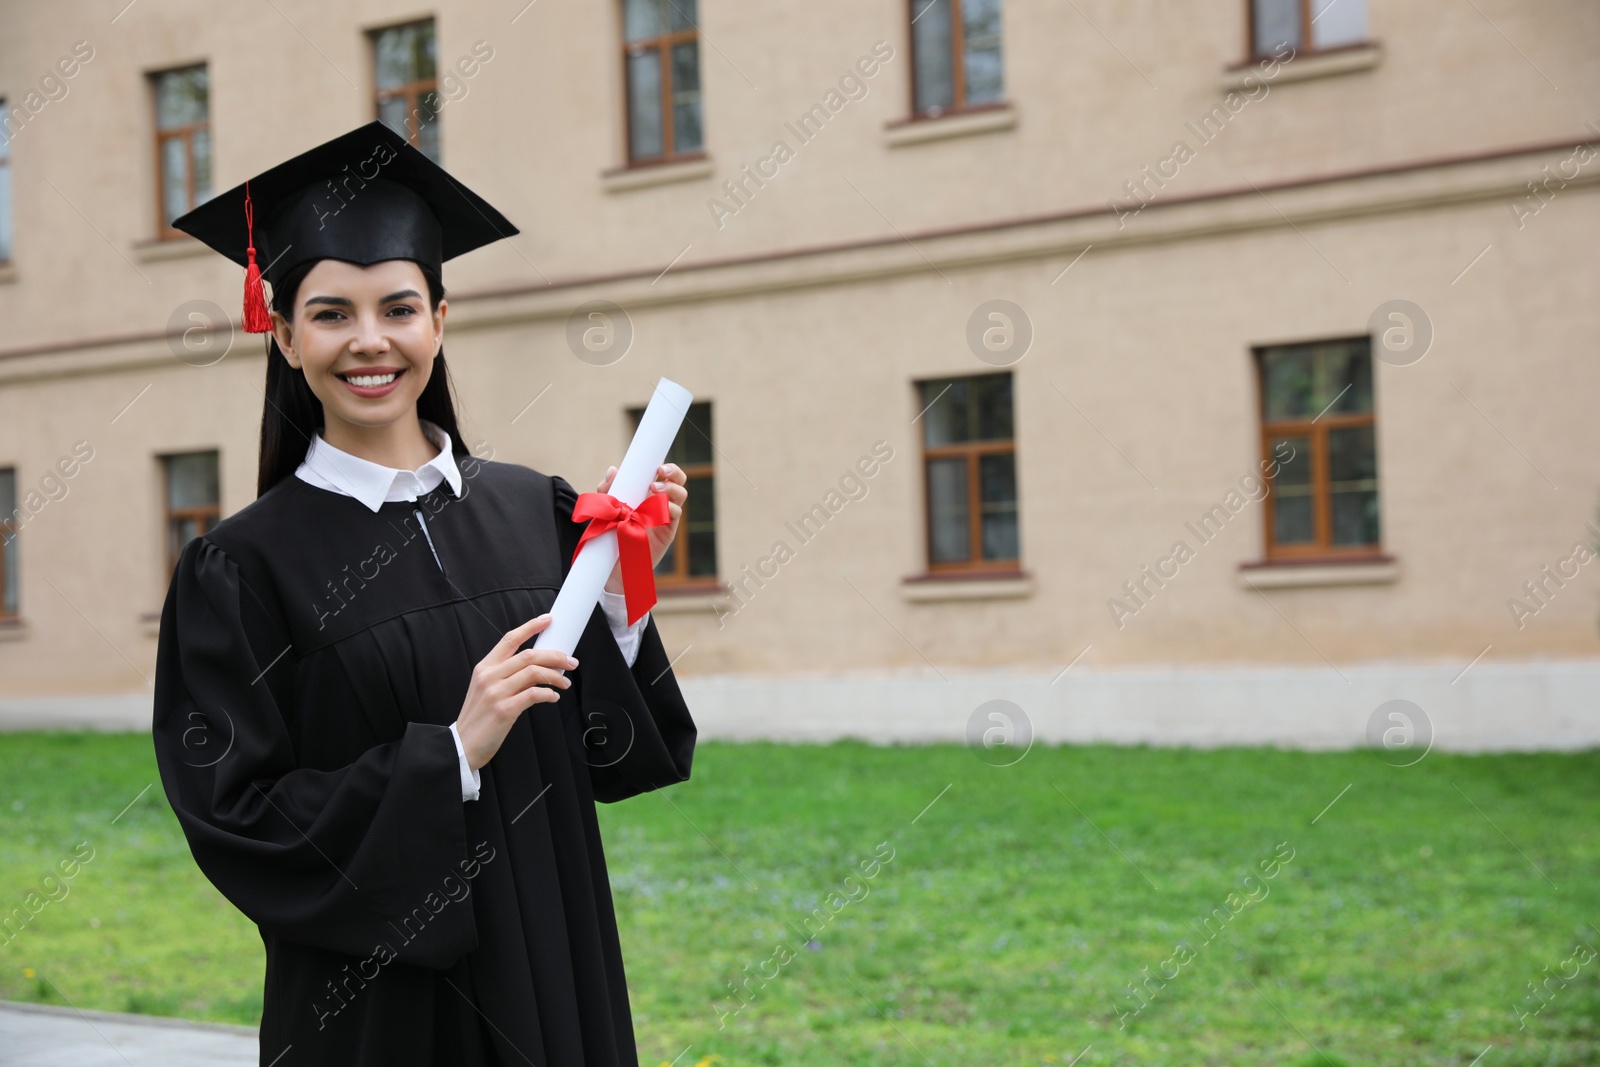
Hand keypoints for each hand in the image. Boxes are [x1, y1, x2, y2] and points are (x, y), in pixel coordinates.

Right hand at [454, 614, 575, 769]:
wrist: (463, 744)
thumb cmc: (479, 717)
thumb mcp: (485, 689)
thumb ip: (505, 675)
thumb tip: (537, 667)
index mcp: (484, 667)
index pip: (510, 639)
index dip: (531, 627)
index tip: (548, 620)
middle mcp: (489, 676)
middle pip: (529, 655)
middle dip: (555, 656)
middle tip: (571, 661)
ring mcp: (496, 692)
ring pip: (534, 672)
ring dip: (556, 676)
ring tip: (565, 683)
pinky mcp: (504, 710)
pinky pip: (534, 694)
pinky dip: (549, 694)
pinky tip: (553, 698)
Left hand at [600, 463, 687, 594]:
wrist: (611, 566)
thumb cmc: (608, 536)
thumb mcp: (604, 510)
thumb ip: (607, 490)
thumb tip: (613, 470)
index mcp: (647, 494)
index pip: (664, 476)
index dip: (667, 467)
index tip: (657, 464)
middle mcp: (660, 504)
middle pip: (678, 482)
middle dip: (674, 473)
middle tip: (661, 471)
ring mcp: (665, 517)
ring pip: (680, 496)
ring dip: (671, 488)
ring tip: (654, 489)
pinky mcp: (667, 532)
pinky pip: (675, 516)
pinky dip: (669, 508)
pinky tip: (658, 508)